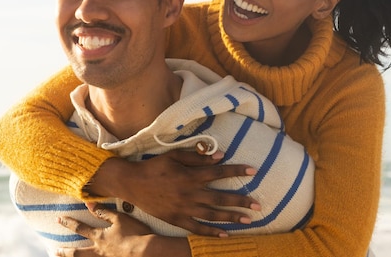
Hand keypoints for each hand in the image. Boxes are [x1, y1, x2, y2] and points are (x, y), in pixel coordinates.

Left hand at [56, 208, 189, 256]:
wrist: (147, 251)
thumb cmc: (135, 233)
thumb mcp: (120, 218)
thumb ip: (104, 212)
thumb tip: (89, 203)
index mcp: (100, 236)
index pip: (80, 228)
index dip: (69, 223)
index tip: (59, 219)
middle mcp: (99, 250)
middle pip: (77, 253)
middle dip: (65, 251)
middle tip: (55, 250)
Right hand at [88, 150, 258, 236]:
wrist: (132, 183)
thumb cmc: (155, 166)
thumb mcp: (175, 155)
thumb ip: (197, 157)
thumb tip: (220, 155)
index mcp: (190, 175)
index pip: (218, 173)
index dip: (236, 171)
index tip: (253, 171)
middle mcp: (190, 193)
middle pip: (220, 198)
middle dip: (241, 201)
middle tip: (258, 205)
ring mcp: (184, 208)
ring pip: (212, 215)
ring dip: (231, 218)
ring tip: (249, 220)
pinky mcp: (177, 219)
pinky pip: (197, 228)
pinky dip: (212, 232)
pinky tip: (225, 235)